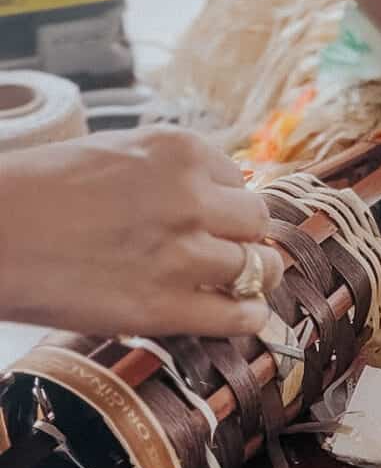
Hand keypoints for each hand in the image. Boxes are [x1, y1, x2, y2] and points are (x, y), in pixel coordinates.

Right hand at [0, 126, 283, 337]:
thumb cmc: (36, 192)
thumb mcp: (112, 154)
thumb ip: (164, 173)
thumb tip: (209, 198)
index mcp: (178, 150)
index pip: (238, 178)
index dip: (225, 203)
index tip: (212, 217)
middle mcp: (190, 198)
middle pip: (256, 221)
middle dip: (245, 237)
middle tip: (228, 251)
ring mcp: (183, 255)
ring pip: (257, 267)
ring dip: (250, 278)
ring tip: (237, 285)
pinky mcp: (165, 307)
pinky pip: (240, 317)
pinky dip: (247, 317)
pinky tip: (239, 315)